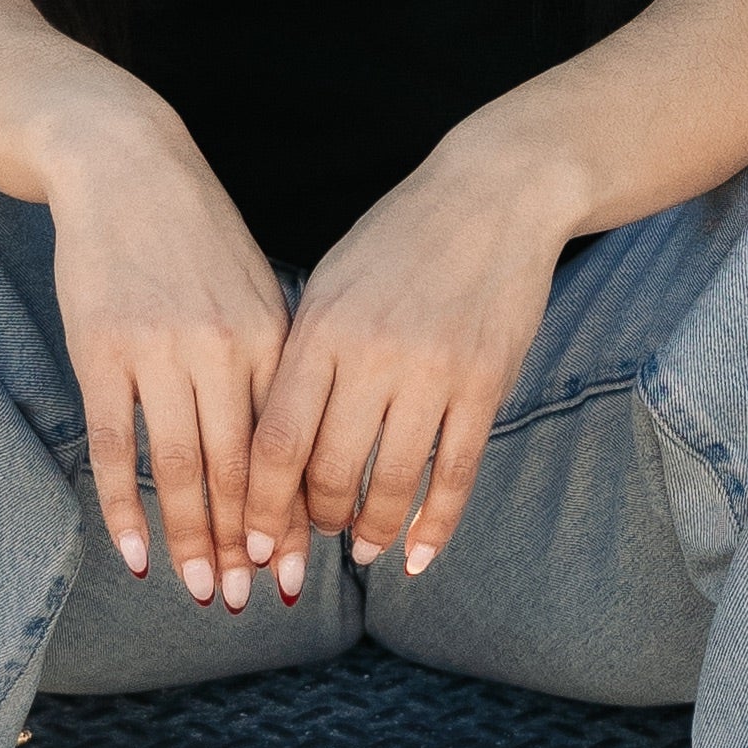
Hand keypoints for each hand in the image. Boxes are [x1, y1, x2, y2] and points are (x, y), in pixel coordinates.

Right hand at [45, 115, 295, 612]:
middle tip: (249, 600)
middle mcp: (222, 349)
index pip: (287, 448)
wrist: (124, 165)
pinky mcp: (101, 352)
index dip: (290, 515)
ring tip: (203, 592)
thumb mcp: (255, 290)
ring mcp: (158, 352)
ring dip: (191, 540)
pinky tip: (134, 552)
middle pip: (238, 470)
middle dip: (246, 545)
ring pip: (180, 468)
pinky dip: (125, 506)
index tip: (294, 569)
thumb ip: (272, 364)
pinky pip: (114, 446)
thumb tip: (288, 451)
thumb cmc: (196, 235)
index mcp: (273, 337)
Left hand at [254, 130, 573, 578]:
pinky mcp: (486, 383)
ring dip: (373, 530)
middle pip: (330, 470)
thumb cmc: (399, 239)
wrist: (495, 194)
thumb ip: (303, 356)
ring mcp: (434, 371)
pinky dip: (436, 524)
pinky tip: (418, 553)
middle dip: (315, 521)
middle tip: (311, 539)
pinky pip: (457, 473)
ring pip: (393, 482)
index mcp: (321, 328)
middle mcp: (373, 354)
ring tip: (363, 548)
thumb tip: (273, 445)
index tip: (252, 541)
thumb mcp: (332, 283)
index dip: (261, 505)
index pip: (277, 441)